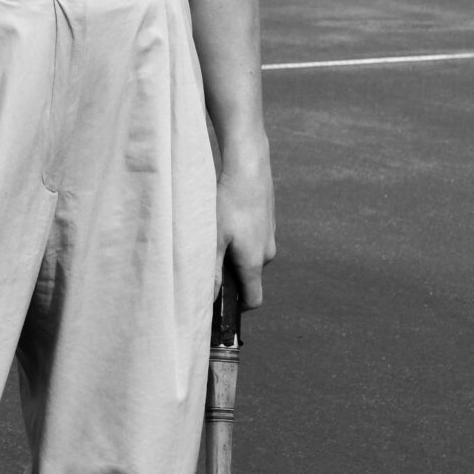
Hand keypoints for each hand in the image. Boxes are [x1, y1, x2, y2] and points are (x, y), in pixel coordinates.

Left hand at [216, 137, 275, 309]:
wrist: (249, 165)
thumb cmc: (228, 204)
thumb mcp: (213, 240)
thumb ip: (211, 272)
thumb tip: (208, 300)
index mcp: (254, 263)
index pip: (253, 300)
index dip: (237, 308)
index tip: (218, 305)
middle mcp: (267, 252)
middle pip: (247, 277)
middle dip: (228, 276)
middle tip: (205, 261)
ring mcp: (268, 235)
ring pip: (248, 255)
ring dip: (231, 253)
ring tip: (212, 234)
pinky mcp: (266, 220)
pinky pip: (251, 238)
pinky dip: (238, 236)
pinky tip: (223, 218)